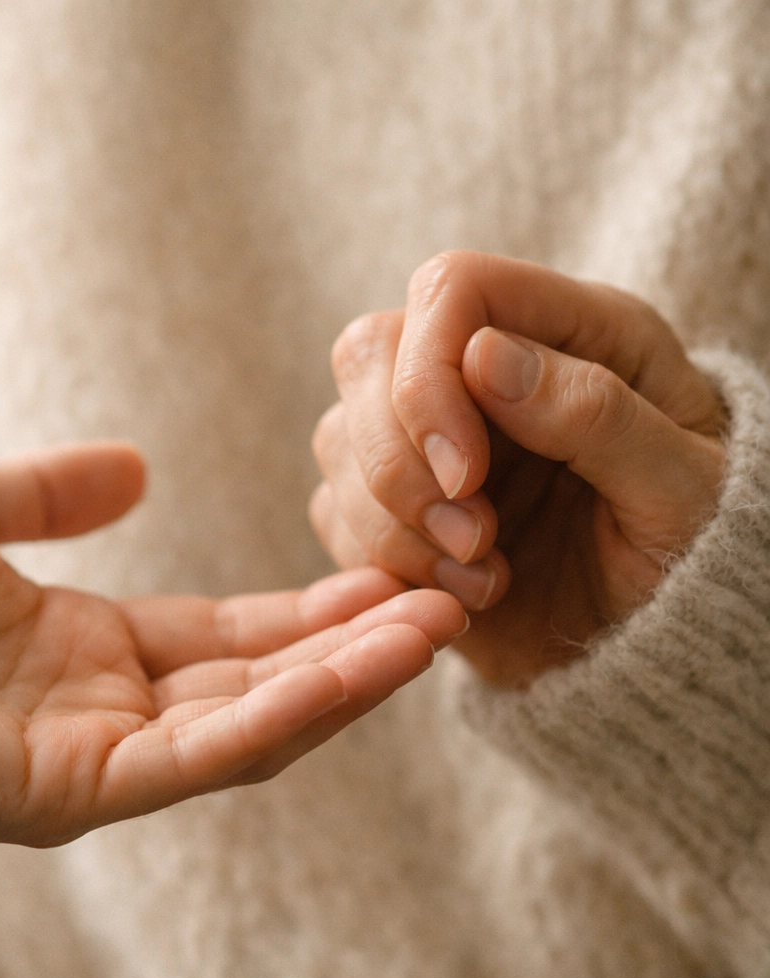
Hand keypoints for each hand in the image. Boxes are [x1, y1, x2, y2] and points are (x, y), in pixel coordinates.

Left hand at [0, 445, 466, 844]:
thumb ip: (51, 493)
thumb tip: (140, 467)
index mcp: (83, 650)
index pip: (227, 632)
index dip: (309, 605)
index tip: (385, 567)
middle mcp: (103, 711)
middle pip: (260, 679)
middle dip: (355, 644)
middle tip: (449, 597)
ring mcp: (93, 758)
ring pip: (254, 722)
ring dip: (349, 678)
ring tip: (439, 627)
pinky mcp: (71, 791)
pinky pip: (204, 752)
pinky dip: (289, 712)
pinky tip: (363, 666)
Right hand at [311, 252, 725, 682]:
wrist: (662, 637)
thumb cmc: (694, 550)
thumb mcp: (684, 487)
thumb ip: (595, 413)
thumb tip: (482, 354)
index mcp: (570, 331)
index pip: (451, 289)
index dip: (429, 373)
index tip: (466, 474)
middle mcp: (484, 372)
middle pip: (369, 352)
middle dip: (399, 459)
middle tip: (475, 538)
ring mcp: (431, 439)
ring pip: (340, 437)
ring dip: (394, 522)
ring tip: (483, 577)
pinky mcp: (397, 507)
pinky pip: (335, 511)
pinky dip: (383, 560)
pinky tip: (459, 593)